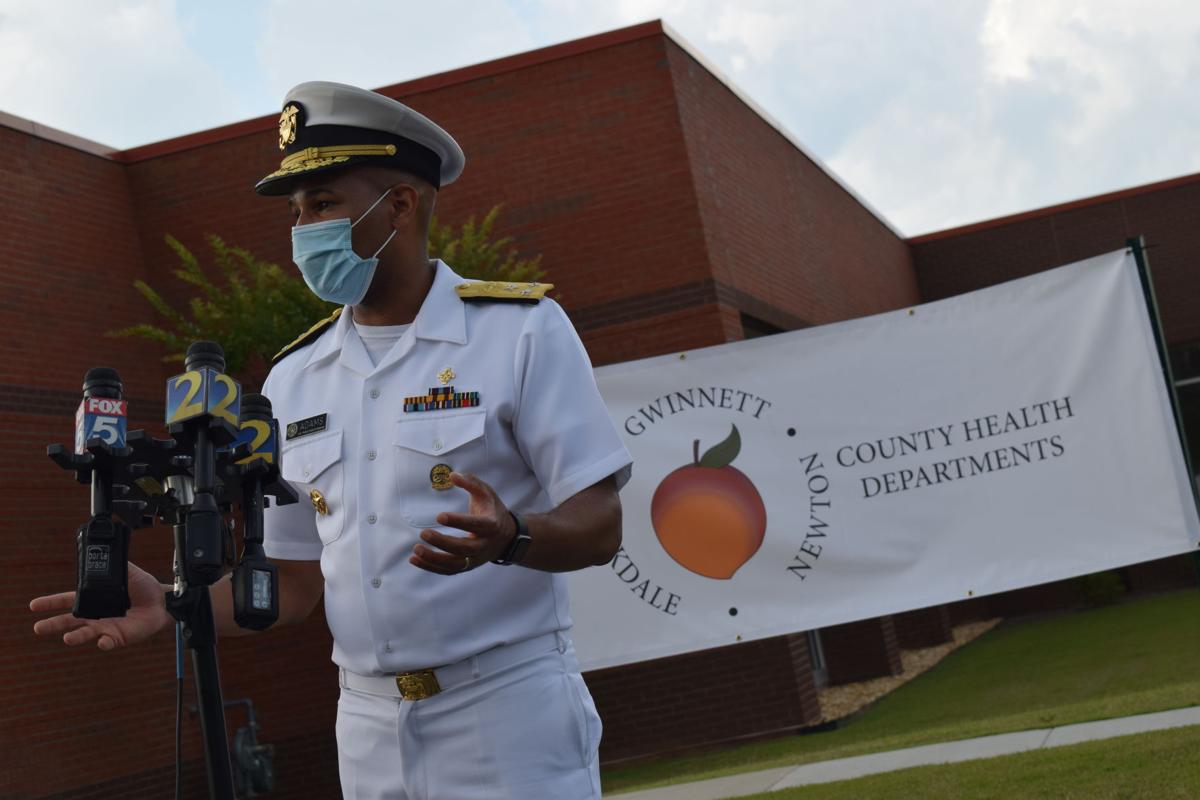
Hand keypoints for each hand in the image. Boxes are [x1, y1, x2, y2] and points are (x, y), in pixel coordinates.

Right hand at [30, 561, 172, 650]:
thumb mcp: (128, 572)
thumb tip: (104, 553)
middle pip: (69, 621)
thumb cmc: (143, 588)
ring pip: (85, 634)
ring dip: (76, 637)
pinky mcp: (118, 637)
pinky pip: (108, 642)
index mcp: (93, 599)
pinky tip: (101, 642)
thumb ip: (114, 566)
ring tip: (68, 638)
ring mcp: (105, 627)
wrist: (162, 602)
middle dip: (53, 625)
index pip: (67, 601)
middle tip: (38, 628)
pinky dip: (104, 643)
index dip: (50, 603)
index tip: (33, 605)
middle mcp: (95, 615)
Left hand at [410, 472, 516, 575]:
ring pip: (454, 564)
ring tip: (416, 549)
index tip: (439, 516)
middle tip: (423, 533)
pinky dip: (431, 567)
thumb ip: (471, 483)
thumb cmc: (492, 510)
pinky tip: (414, 559)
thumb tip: (452, 475)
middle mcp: (484, 544)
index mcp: (491, 525)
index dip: (458, 522)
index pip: (475, 525)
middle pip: (463, 548)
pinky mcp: (467, 566)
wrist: (506, 538)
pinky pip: (448, 570)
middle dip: (442, 542)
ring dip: (434, 559)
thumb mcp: (487, 493)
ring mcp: (475, 558)